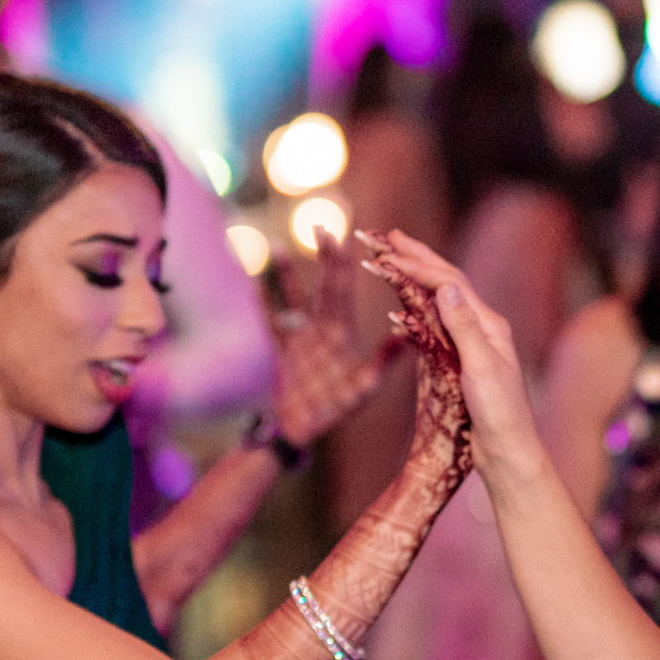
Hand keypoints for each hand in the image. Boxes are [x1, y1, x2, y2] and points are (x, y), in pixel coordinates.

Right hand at [270, 232, 386, 445]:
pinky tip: (251, 283)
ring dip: (286, 273)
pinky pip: (270, 323)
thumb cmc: (335, 413)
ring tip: (279, 244)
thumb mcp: (362, 389)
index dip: (342, 264)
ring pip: (293, 299)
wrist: (303, 434)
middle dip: (322, 257)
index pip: (342, 291)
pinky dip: (261, 304)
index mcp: (341, 334)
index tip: (346, 236)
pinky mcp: (281, 351)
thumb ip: (381, 363)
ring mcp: (300, 339)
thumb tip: (407, 338)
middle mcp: (322, 331)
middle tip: (321, 226)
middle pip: (322, 287)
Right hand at [360, 231, 475, 496]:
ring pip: (440, 301)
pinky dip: (415, 311)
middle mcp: (482, 328)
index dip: (418, 265)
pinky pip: (435, 327)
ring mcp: (472, 344)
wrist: (507, 451)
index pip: (450, 283)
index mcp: (489, 325)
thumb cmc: (500, 414)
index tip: (388, 251)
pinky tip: (401, 309)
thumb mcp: (480, 369)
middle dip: (418, 257)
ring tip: (393, 258)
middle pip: (447, 282)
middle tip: (388, 236)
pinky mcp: (461, 362)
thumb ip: (463, 327)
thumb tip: (447, 286)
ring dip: (416, 277)